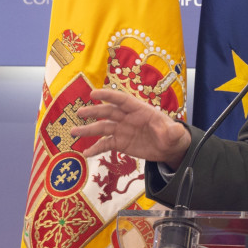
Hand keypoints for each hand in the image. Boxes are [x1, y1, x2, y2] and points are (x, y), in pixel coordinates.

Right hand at [69, 88, 190, 167]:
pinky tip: (85, 153)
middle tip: (80, 112)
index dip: (108, 96)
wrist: (169, 149)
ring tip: (73, 132)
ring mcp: (123, 130)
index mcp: (140, 110)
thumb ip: (172, 131)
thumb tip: (175, 130)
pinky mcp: (120, 143)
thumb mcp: (175, 134)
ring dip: (88, 130)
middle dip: (94, 112)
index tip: (93, 94)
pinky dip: (96, 148)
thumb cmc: (172, 136)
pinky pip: (106, 144)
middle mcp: (128, 118)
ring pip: (103, 128)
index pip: (122, 100)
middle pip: (108, 113)